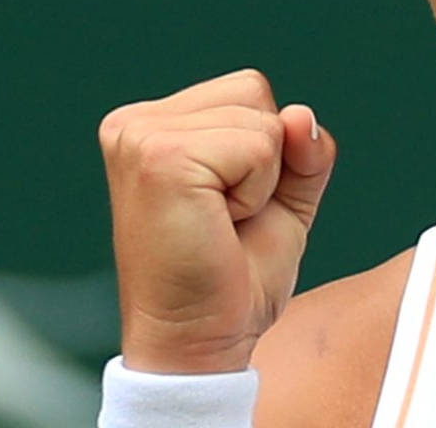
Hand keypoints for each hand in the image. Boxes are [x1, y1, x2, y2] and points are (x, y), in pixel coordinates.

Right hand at [98, 67, 336, 372]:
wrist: (199, 344)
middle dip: (266, 161)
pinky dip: (259, 193)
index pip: (248, 90)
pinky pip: (260, 146)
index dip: (266, 152)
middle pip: (255, 93)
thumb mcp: (283, 198)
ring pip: (263, 120)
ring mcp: (141, 138)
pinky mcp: (160, 159)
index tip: (228, 208)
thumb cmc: (233, 278)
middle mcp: (134, 124)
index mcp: (151, 125)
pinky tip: (219, 226)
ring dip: (263, 181)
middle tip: (225, 221)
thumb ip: (301, 149)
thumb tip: (300, 116)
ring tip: (219, 224)